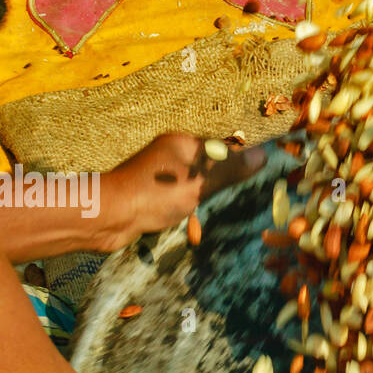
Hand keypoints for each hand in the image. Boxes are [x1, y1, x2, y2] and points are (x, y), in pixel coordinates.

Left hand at [95, 133, 267, 252]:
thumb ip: (231, 170)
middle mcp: (169, 156)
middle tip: (238, 203)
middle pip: (208, 170)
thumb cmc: (154, 193)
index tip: (256, 181)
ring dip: (203, 206)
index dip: (238, 164)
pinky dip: (186, 215)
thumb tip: (264, 154)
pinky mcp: (151, 197)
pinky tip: (191, 229)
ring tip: (211, 218)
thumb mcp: (199, 183)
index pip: (220, 149)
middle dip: (221, 189)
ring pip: (194, 189)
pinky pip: (178, 204)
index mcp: (180, 144)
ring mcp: (159, 177)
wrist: (108, 217)